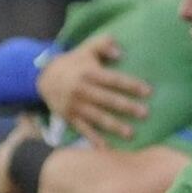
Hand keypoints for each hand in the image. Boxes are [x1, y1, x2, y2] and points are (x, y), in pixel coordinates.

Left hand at [0, 115, 41, 192]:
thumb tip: (26, 106)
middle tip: (26, 182)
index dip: (15, 163)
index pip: (4, 160)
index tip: (23, 166)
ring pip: (6, 192)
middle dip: (12, 180)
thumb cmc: (26, 146)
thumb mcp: (27, 129)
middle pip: (3, 177)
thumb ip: (26, 118)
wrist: (21, 162)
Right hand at [37, 34, 151, 145]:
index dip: (130, 85)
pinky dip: (93, 139)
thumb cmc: (75, 62)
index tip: (148, 91)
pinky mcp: (69, 117)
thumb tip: (120, 53)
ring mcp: (74, 105)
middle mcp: (81, 90)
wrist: (43, 77)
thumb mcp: (87, 48)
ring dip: (114, 126)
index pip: (113, 80)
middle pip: (107, 99)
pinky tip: (106, 148)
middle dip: (126, 107)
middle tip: (144, 113)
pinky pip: (83, 129)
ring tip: (131, 134)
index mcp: (88, 73)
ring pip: (97, 117)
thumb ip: (104, 44)